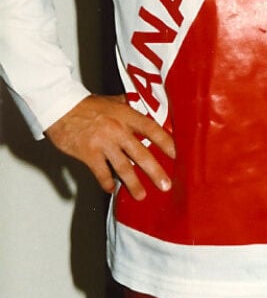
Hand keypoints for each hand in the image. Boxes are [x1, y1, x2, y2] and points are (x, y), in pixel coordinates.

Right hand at [45, 94, 175, 200]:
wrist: (59, 107)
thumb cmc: (85, 105)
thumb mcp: (111, 101)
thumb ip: (127, 105)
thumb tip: (143, 105)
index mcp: (126, 115)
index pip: (151, 129)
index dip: (166, 142)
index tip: (177, 154)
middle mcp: (118, 130)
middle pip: (141, 153)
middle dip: (155, 171)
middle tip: (165, 185)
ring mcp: (103, 143)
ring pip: (123, 167)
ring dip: (133, 183)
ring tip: (141, 195)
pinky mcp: (88, 153)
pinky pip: (101, 172)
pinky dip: (106, 182)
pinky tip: (111, 189)